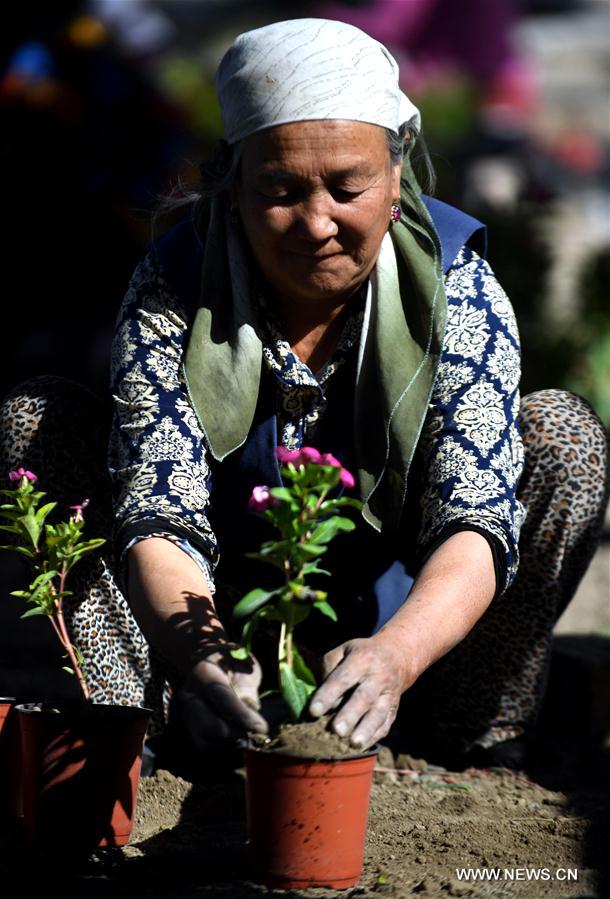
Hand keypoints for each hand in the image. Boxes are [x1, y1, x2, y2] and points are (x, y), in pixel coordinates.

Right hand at [175, 643, 268, 751]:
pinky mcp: (188, 726)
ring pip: (205, 740)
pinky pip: (203, 744)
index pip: (223, 700)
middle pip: (211, 726)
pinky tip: (236, 738)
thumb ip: (247, 684)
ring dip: (229, 743)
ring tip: (247, 735)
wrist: (207, 659)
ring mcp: (186, 713)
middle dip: (237, 733)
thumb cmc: (230, 661)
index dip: (243, 716)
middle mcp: (190, 696)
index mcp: (204, 674)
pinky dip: (220, 746)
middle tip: (256, 733)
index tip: (261, 728)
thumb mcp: (243, 663)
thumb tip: (252, 707)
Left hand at [308, 634, 411, 749]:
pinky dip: (373, 736)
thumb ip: (328, 668)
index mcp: (362, 659)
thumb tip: (317, 695)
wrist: (396, 657)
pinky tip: (360, 747)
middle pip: (364, 698)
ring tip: (353, 744)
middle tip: (336, 730)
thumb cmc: (361, 655)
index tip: (313, 711)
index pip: (343, 678)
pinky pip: (385, 724)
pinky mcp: (393, 710)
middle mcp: (378, 677)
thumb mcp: (343, 651)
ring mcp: (388, 695)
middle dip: (349, 715)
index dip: (328, 695)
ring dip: (365, 730)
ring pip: (378, 714)